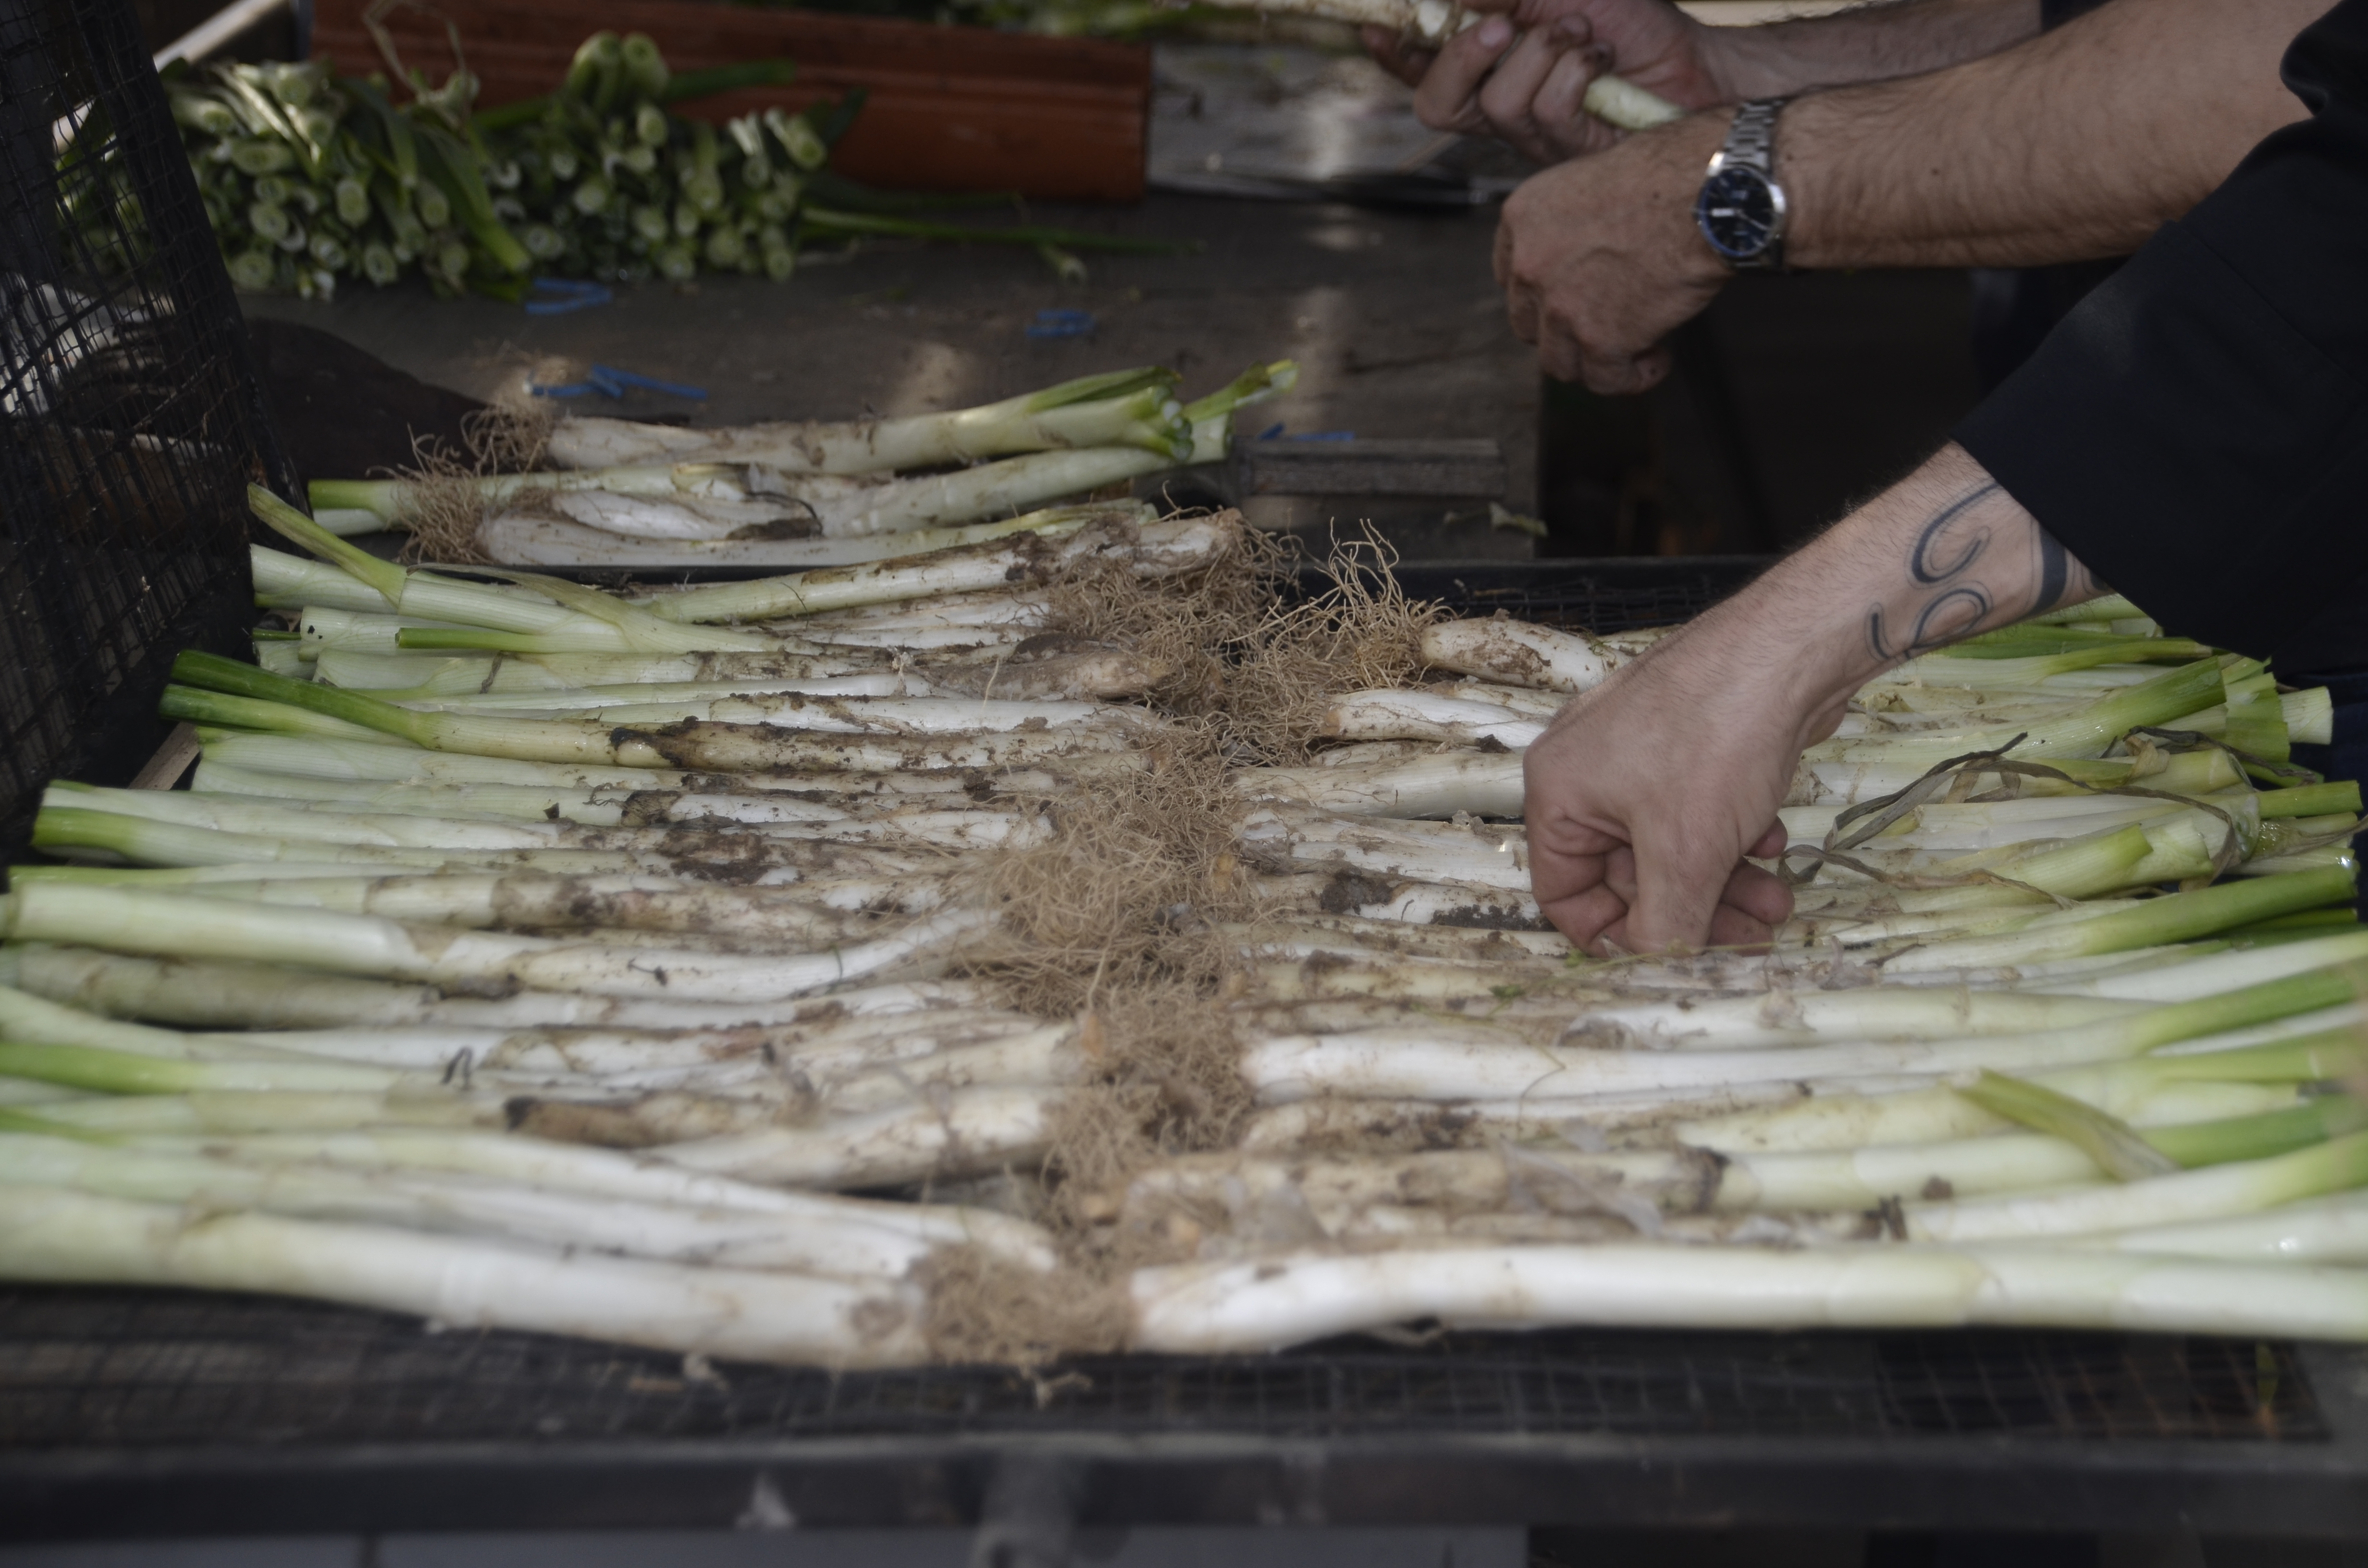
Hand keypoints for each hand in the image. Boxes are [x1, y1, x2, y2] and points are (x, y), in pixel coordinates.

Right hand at [1364, 0, 1727, 163]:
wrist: (1694, 61)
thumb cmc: (1626, 21)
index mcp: (1489, 67)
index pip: (1423, 67)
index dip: (1394, 53)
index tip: (1373, 27)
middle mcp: (1501, 107)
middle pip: (1437, 105)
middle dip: (1460, 58)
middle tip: (1501, 24)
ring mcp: (1531, 137)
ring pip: (1499, 103)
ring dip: (1546, 51)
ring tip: (1584, 33)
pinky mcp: (1565, 153)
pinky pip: (1544, 112)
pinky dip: (1576, 70)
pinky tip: (1602, 61)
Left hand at [1494, 111, 1730, 390]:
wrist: (1707, 195)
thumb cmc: (1671, 174)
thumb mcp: (1596, 178)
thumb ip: (1575, 220)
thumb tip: (1588, 248)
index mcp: (1525, 217)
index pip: (1511, 277)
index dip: (1542, 296)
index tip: (1569, 300)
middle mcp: (1531, 264)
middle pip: (1531, 324)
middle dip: (1565, 332)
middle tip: (1604, 325)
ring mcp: (1560, 306)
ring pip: (1560, 361)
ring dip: (1595, 361)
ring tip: (1634, 347)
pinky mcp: (1598, 340)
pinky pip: (1605, 380)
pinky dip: (1632, 378)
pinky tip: (1656, 359)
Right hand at [1523, 620, 1836, 954]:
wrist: (1787, 651)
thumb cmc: (1717, 734)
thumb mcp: (1687, 852)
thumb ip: (1664, 923)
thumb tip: (1656, 963)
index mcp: (1559, 791)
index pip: (1563, 892)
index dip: (1615, 935)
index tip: (1670, 956)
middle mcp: (1588, 769)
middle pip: (1628, 874)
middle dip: (1692, 908)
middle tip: (1750, 931)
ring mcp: (1637, 751)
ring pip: (1670, 845)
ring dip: (1723, 881)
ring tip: (1776, 897)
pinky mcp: (1685, 740)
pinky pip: (1696, 811)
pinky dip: (1732, 836)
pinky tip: (1773, 840)